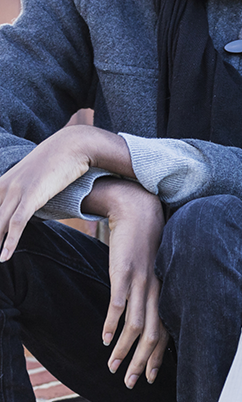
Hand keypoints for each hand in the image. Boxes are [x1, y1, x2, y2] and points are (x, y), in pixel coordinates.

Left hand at [0, 126, 130, 262]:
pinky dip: (10, 242)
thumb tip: (28, 203)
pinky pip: (17, 223)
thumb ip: (26, 188)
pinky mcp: (32, 196)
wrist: (74, 144)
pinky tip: (4, 256)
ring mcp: (17, 190)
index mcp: (2, 182)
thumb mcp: (36, 175)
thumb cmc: (59, 159)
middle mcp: (5, 186)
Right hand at [83, 178, 167, 387]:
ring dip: (124, 350)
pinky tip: (106, 339)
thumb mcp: (155, 272)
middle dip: (143, 362)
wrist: (141, 212)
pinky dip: (113, 323)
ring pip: (136, 324)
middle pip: (154, 335)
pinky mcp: (125, 272)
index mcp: (166, 291)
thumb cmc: (148, 244)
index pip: (167, 332)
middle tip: (131, 382)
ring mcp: (142, 282)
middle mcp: (158, 290)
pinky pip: (120, 303)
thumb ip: (153, 294)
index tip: (152, 377)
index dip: (159, 356)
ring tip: (113, 367)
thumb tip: (147, 317)